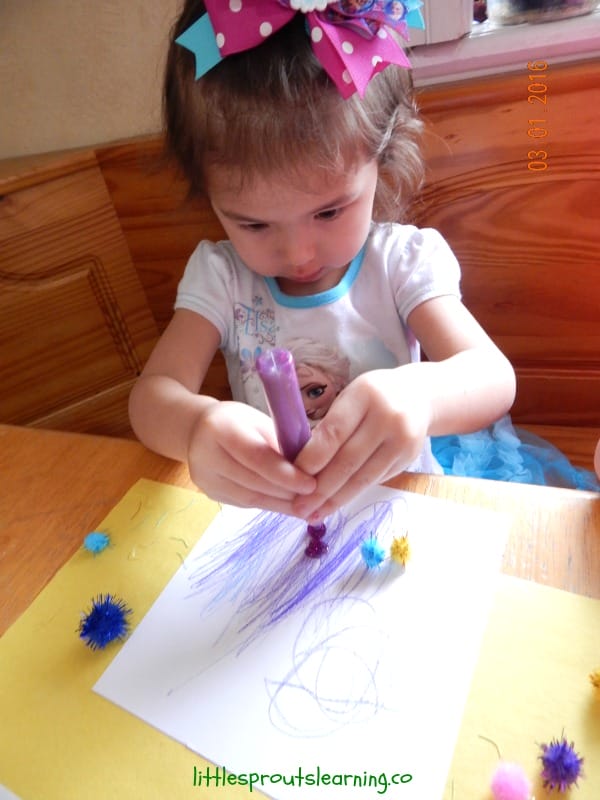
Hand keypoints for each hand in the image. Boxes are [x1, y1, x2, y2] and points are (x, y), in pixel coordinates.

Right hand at [187, 401, 315, 513]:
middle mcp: (207, 455)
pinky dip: (270, 506)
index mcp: (221, 428)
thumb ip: (281, 442)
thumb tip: (312, 469)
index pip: (256, 456)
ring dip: (282, 505)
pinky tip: (289, 506)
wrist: (197, 430)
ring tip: (308, 507)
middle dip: (288, 493)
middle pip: (254, 482)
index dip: (285, 474)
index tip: (311, 485)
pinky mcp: (210, 493)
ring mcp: (205, 479)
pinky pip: (245, 504)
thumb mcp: (259, 420)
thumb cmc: (237, 421)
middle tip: (317, 499)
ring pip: (250, 499)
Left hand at [292, 366, 430, 519]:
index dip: (312, 458)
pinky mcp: (409, 458)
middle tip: (299, 508)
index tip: (293, 477)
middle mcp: (387, 417)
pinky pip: (374, 480)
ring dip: (335, 499)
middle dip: (320, 488)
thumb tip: (301, 466)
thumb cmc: (372, 398)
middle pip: (348, 460)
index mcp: (364, 395)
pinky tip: (336, 503)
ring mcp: (402, 440)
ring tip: (314, 515)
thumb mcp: (351, 397)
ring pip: (363, 477)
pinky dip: (353, 494)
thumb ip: (331, 426)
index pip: (334, 432)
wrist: (419, 397)